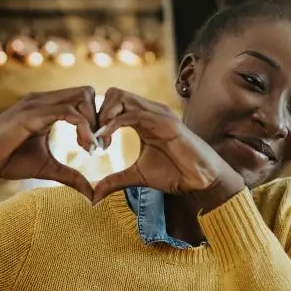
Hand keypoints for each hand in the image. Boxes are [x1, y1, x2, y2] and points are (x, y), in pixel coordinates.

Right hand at [0, 87, 99, 200]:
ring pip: (82, 96)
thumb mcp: (47, 169)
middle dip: (101, 117)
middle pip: (87, 92)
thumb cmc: (7, 160)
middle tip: (99, 145)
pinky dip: (83, 127)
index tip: (98, 147)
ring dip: (94, 122)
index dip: (97, 120)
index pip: (84, 99)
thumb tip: (92, 195)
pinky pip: (68, 112)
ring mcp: (37, 104)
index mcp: (47, 107)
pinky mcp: (32, 114)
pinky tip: (84, 147)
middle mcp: (44, 100)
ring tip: (91, 148)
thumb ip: (71, 176)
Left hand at [91, 88, 243, 209]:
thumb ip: (115, 180)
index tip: (89, 143)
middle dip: (96, 113)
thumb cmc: (175, 174)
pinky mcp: (165, 122)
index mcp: (143, 119)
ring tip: (97, 140)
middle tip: (90, 139)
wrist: (201, 180)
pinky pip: (133, 114)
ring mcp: (158, 113)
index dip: (97, 119)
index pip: (113, 103)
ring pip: (121, 98)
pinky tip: (105, 140)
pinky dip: (114, 124)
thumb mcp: (137, 176)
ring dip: (103, 117)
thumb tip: (94, 196)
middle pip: (114, 94)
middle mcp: (150, 111)